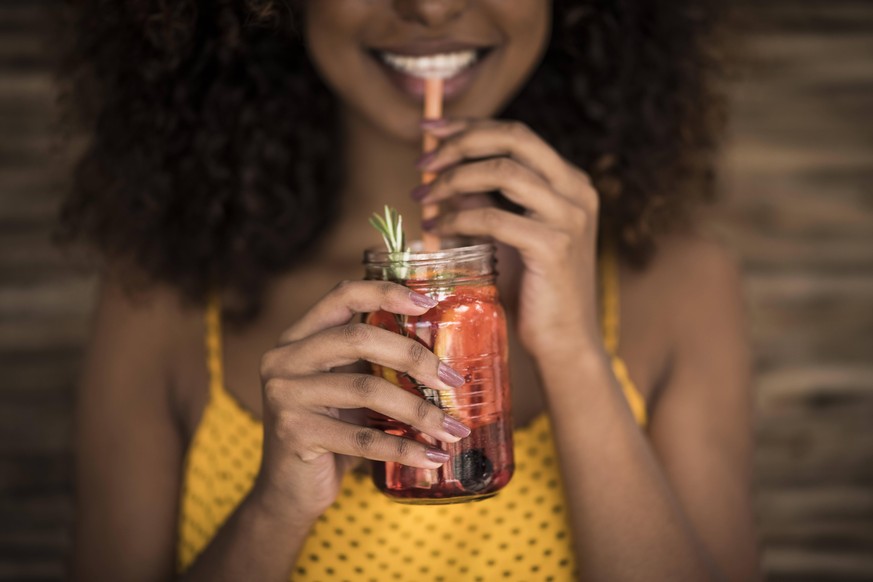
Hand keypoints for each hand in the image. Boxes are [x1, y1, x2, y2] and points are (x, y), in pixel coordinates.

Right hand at [253, 280, 469, 523]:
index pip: (342, 294)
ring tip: (453, 428)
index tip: (429, 301)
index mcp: (299, 337)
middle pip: (358, 337)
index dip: (386, 291)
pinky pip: (362, 439)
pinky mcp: (294, 433)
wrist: (289, 490)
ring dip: (419, 411)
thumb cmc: (330, 432)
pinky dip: (404, 448)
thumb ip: (375, 362)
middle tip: (453, 380)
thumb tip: (444, 351)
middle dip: (414, 356)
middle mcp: (284, 358)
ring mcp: (285, 395)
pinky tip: (433, 457)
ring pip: (366, 389)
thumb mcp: (347, 387)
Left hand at [416, 118, 601, 364]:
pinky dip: (458, 219)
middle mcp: (576, 190)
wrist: (564, 343)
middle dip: (460, 141)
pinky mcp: (554, 247)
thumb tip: (444, 179)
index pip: (516, 133)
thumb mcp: (506, 237)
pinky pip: (494, 217)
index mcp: (569, 182)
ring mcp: (569, 216)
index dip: (469, 125)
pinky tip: (436, 230)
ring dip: (453, 179)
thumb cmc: (533, 291)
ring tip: (423, 197)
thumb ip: (484, 203)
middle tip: (422, 161)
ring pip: (503, 171)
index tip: (429, 129)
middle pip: (513, 138)